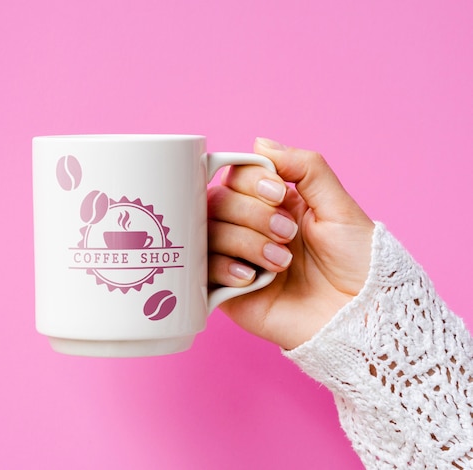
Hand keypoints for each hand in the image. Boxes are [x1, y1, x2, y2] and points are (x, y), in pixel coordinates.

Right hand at [207, 138, 374, 349]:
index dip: (251, 180)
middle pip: (218, 201)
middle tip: (288, 235)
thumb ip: (305, 168)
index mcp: (275, 205)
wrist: (361, 317)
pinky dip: (226, 268)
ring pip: (210, 233)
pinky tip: (253, 279)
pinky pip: (204, 270)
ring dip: (246, 242)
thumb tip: (260, 143)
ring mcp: (238, 259)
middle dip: (253, 215)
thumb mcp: (339, 206)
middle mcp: (251, 228)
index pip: (238, 176)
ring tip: (281, 263)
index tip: (279, 194)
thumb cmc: (357, 264)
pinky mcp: (229, 292)